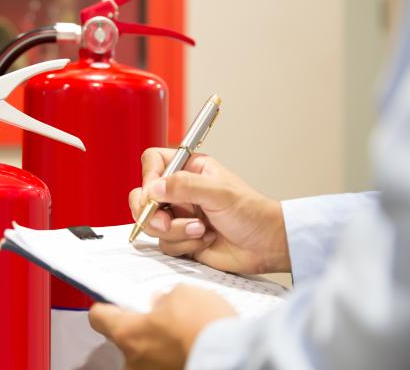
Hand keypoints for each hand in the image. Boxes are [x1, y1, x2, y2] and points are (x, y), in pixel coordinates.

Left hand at [88, 285, 235, 369]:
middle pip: (125, 339)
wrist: (234, 357)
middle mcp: (132, 361)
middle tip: (165, 317)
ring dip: (160, 346)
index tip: (116, 302)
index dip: (107, 306)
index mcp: (127, 333)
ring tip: (184, 335)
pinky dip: (174, 358)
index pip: (98, 317)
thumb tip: (160, 304)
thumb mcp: (183, 294)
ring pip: (147, 355)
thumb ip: (163, 298)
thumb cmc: (204, 326)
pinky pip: (163, 366)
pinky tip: (191, 348)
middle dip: (142, 328)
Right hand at [131, 149, 290, 273]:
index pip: (153, 163)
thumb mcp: (219, 193)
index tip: (154, 193)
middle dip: (151, 213)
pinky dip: (184, 244)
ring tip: (200, 230)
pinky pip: (165, 244)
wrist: (266, 245)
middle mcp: (180, 191)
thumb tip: (153, 187)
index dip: (148, 178)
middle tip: (165, 221)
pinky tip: (204, 240)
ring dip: (175, 231)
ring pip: (152, 224)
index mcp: (190, 169)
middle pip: (143, 196)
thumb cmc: (252, 213)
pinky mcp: (181, 238)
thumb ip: (184, 186)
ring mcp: (179, 216)